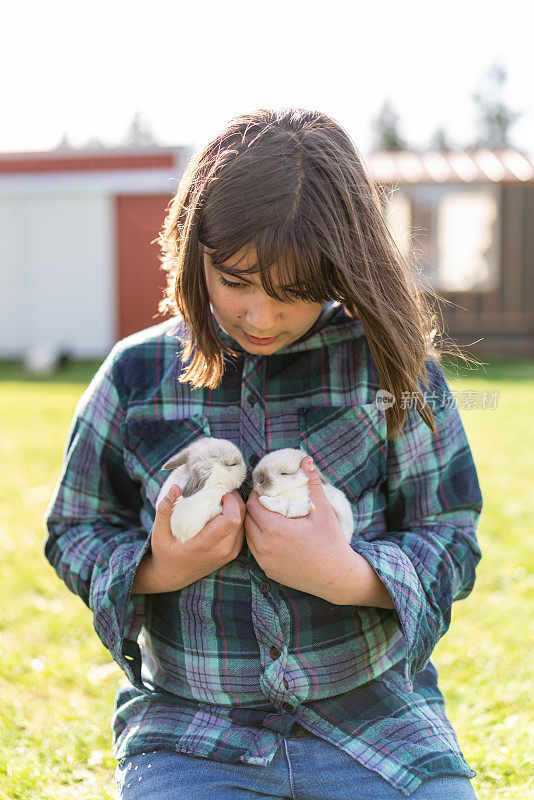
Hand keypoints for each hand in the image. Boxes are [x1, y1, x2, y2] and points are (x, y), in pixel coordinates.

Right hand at [132, 484, 245, 593]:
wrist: (173, 577)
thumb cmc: (164, 553)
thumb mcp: (159, 532)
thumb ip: (165, 509)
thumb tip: (175, 488)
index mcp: (206, 544)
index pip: (232, 519)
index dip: (230, 500)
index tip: (218, 490)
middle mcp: (222, 550)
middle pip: (241, 517)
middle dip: (234, 499)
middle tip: (221, 490)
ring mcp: (229, 553)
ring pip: (244, 522)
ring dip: (237, 507)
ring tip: (222, 498)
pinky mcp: (233, 553)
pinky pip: (242, 529)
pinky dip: (237, 517)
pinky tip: (223, 511)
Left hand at [244, 455, 355, 601]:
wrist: (337, 577)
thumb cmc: (331, 542)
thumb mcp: (323, 511)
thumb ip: (312, 483)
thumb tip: (306, 458)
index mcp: (275, 529)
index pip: (252, 505)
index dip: (257, 495)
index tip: (267, 491)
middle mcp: (265, 546)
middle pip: (247, 520)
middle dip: (254, 508)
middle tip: (266, 501)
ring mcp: (265, 561)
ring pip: (248, 536)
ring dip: (254, 525)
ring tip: (267, 516)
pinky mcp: (268, 571)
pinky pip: (255, 551)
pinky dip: (259, 540)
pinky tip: (272, 535)